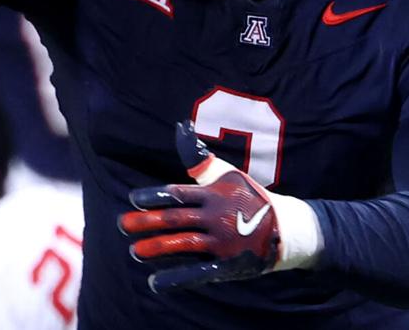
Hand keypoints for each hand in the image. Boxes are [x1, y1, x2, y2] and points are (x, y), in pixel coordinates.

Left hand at [119, 120, 288, 290]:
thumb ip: (198, 157)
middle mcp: (217, 216)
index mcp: (213, 194)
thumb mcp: (226, 173)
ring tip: (134, 251)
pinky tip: (155, 282)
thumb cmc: (248, 195)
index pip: (178, 193)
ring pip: (184, 244)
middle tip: (121, 225)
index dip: (154, 197)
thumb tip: (180, 126)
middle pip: (176, 218)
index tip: (132, 199)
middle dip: (147, 222)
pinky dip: (177, 278)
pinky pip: (199, 273)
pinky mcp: (228, 265)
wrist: (287, 227)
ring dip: (157, 248)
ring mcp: (223, 242)